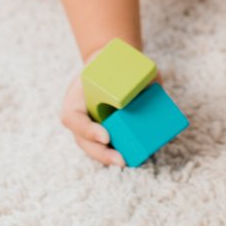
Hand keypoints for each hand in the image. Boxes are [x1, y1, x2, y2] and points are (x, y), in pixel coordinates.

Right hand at [58, 45, 163, 167]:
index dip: (88, 130)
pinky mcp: (101, 130)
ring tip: (128, 162)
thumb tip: (152, 88)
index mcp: (74, 99)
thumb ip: (133, 75)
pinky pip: (106, 146)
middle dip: (102, 153)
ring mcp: (88, 126)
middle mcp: (79, 116)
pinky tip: (133, 159)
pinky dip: (117, 153)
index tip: (106, 137)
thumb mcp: (115, 64)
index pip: (74, 119)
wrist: (106, 63)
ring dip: (109, 158)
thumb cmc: (111, 63)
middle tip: (121, 160)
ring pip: (94, 148)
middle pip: (84, 141)